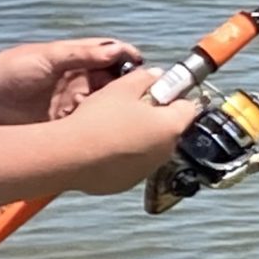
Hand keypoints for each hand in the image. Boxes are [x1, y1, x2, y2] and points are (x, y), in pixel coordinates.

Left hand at [0, 37, 141, 123]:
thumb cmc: (4, 74)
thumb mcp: (44, 58)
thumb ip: (80, 54)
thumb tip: (116, 49)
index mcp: (72, 60)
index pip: (110, 58)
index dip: (127, 61)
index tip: (143, 68)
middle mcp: (74, 82)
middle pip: (112, 84)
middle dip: (127, 88)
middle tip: (141, 96)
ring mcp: (69, 106)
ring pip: (103, 107)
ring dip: (114, 110)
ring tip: (127, 114)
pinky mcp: (61, 128)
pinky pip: (87, 127)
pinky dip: (97, 128)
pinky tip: (107, 132)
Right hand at [63, 66, 199, 195]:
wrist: (69, 156)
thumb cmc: (98, 120)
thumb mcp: (121, 88)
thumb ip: (144, 78)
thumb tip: (155, 76)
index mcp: (170, 126)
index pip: (188, 107)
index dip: (173, 96)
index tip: (156, 92)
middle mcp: (165, 152)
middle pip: (168, 129)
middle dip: (153, 118)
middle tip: (127, 108)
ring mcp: (146, 170)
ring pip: (149, 149)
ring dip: (137, 138)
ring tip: (110, 129)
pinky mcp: (126, 183)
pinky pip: (130, 166)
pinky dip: (121, 157)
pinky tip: (101, 148)